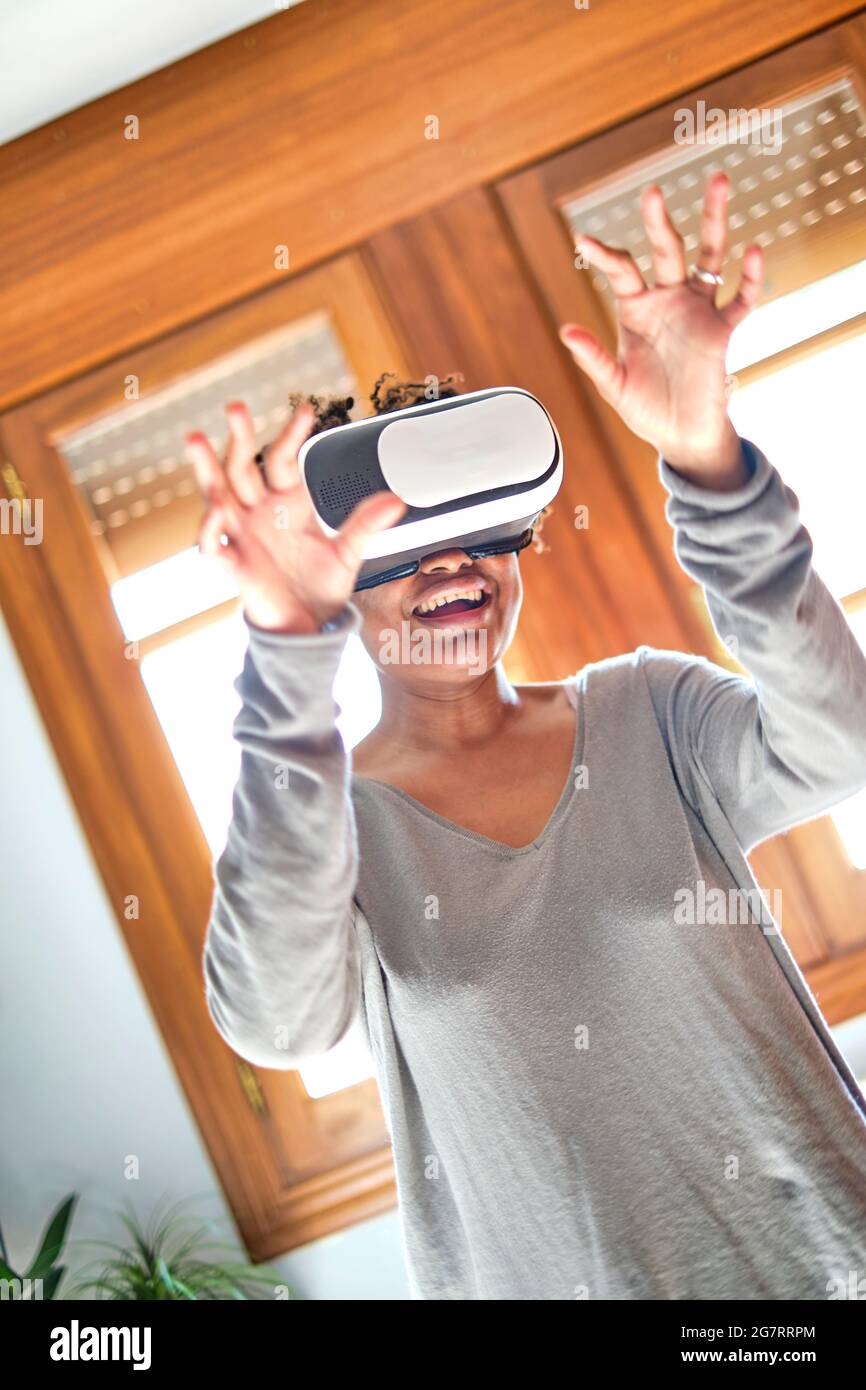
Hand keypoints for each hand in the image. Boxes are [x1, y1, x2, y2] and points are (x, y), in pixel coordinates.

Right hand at [186, 401, 406, 633]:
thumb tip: (396, 499)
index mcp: (287, 502)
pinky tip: (215, 511)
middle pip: (242, 466)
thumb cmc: (319, 586)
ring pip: (217, 494)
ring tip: (196, 440)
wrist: (306, 625)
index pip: (284, 459)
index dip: (292, 435)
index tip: (306, 410)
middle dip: (239, 438)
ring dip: (206, 468)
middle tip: (236, 408)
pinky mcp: (233, 564)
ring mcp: (242, 535)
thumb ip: (365, 523)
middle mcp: (259, 511)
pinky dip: (211, 528)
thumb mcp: (347, 552)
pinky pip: (214, 544)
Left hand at [559, 172, 763, 489]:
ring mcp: (698, 310)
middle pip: (667, 249)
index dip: (604, 255)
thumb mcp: (614, 385)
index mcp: (637, 309)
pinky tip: (753, 251)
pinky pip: (740, 298)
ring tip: (718, 182)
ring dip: (714, 220)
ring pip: (710, 256)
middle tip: (652, 192)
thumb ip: (593, 359)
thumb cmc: (646, 409)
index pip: (622, 270)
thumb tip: (566, 331)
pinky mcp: (723, 329)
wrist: (681, 435)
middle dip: (660, 221)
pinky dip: (749, 277)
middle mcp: (669, 300)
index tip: (583, 240)